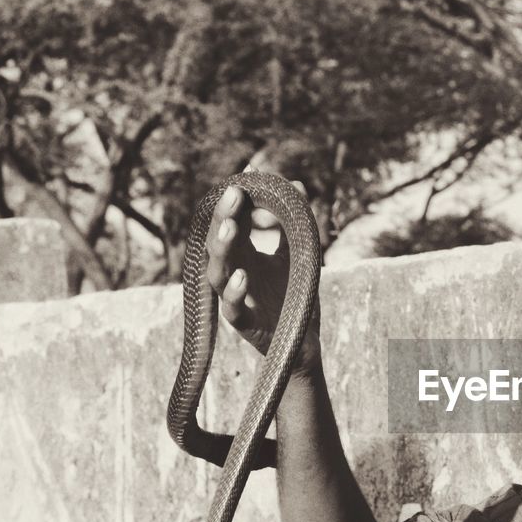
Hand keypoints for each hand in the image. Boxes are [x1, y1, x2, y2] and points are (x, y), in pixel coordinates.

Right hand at [205, 172, 321, 375]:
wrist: (303, 342)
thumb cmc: (294, 296)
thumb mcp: (299, 255)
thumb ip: (296, 223)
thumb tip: (298, 183)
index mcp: (244, 255)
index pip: (232, 223)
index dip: (234, 203)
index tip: (243, 179)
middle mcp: (234, 273)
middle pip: (219, 242)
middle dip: (225, 217)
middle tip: (234, 194)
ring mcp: (236, 298)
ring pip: (218, 272)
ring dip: (224, 249)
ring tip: (232, 227)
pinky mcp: (244, 323)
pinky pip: (233, 309)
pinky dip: (236, 293)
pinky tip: (243, 276)